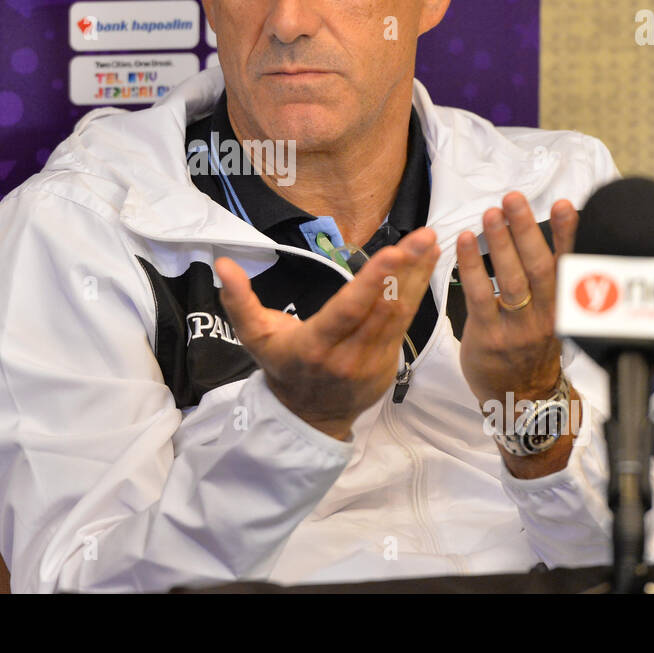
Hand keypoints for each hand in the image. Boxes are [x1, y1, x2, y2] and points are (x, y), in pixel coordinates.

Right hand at [215, 227, 440, 439]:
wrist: (309, 417)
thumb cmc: (281, 366)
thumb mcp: (254, 336)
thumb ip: (238, 300)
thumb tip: (223, 263)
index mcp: (316, 346)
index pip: (349, 310)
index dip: (374, 281)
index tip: (394, 251)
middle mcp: (349, 356)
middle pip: (384, 308)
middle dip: (407, 269)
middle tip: (424, 235)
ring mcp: (374, 363)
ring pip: (402, 315)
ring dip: (418, 277)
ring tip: (430, 243)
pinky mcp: (390, 364)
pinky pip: (406, 325)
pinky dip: (417, 293)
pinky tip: (424, 267)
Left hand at [455, 193, 577, 405]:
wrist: (521, 398)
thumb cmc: (533, 349)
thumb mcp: (555, 316)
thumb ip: (554, 283)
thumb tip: (553, 237)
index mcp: (564, 308)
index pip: (569, 265)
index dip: (568, 235)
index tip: (565, 205)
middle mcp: (544, 316)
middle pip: (539, 267)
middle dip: (527, 230)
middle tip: (514, 199)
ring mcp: (517, 328)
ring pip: (512, 280)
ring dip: (501, 243)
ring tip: (491, 213)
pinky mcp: (489, 336)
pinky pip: (480, 296)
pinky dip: (472, 266)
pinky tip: (466, 241)